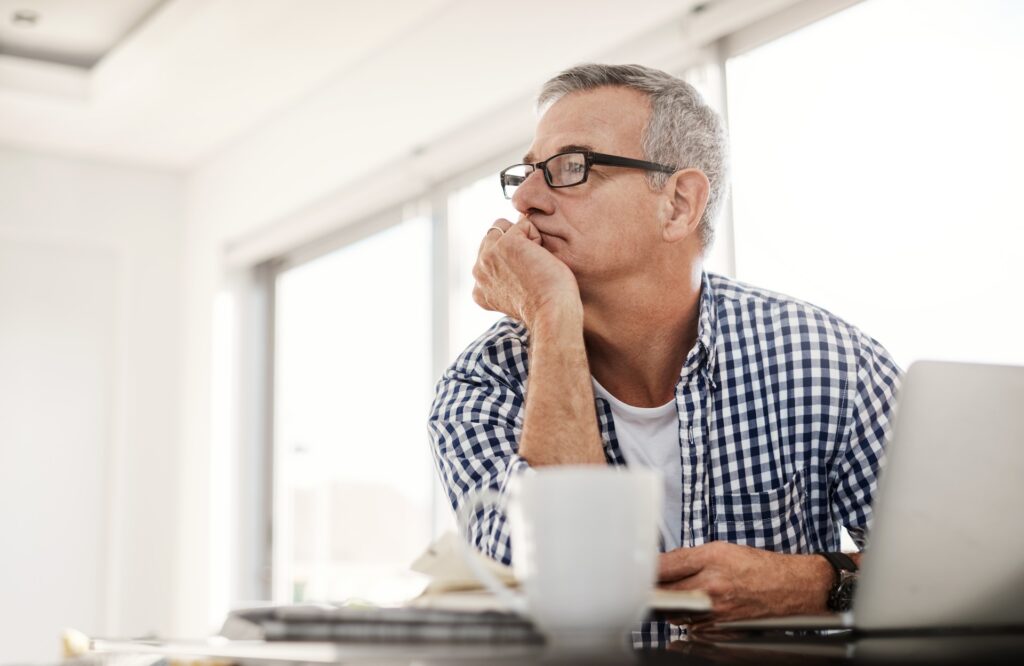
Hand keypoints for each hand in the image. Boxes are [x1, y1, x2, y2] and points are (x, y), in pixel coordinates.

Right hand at [472, 217, 581, 327]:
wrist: (552, 314)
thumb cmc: (546, 307)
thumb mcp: (516, 297)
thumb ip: (504, 279)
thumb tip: (512, 253)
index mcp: (479, 289)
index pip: (489, 256)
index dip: (511, 258)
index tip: (526, 280)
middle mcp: (478, 272)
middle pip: (494, 237)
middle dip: (515, 244)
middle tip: (532, 271)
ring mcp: (488, 256)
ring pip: (504, 226)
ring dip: (525, 239)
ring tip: (535, 263)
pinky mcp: (505, 244)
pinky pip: (525, 224)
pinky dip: (539, 237)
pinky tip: (542, 259)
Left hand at [658, 542, 830, 623]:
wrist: (790, 588)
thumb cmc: (758, 566)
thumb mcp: (721, 549)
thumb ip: (688, 557)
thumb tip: (662, 564)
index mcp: (711, 560)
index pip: (666, 565)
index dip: (648, 569)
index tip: (638, 569)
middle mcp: (712, 587)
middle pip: (666, 592)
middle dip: (656, 588)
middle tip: (651, 584)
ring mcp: (716, 611)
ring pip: (675, 612)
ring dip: (670, 604)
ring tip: (676, 594)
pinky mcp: (720, 628)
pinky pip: (691, 625)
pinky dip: (686, 617)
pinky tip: (693, 607)